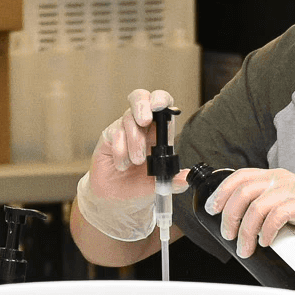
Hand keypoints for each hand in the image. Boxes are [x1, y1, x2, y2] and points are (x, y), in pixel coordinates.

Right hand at [76, 89, 191, 242]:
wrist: (116, 197)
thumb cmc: (139, 183)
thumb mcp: (160, 184)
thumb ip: (174, 181)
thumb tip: (185, 178)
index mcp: (159, 130)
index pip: (162, 104)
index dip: (161, 99)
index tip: (160, 106)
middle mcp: (141, 125)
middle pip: (140, 98)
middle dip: (142, 105)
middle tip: (144, 121)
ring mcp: (124, 129)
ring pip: (128, 118)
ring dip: (134, 140)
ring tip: (136, 161)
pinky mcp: (109, 137)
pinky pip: (114, 133)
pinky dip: (120, 150)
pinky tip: (122, 164)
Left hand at [203, 168, 294, 255]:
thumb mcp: (279, 204)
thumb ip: (259, 205)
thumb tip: (232, 221)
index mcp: (272, 177)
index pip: (241, 176)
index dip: (222, 191)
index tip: (212, 209)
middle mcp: (281, 180)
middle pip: (244, 192)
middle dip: (230, 216)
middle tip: (229, 235)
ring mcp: (293, 191)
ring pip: (257, 207)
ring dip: (246, 230)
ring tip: (245, 247)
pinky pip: (277, 216)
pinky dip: (266, 232)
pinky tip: (266, 242)